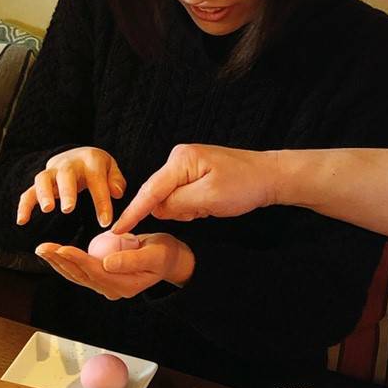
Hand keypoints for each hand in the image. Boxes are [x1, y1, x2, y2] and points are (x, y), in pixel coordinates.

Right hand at [17, 146, 125, 228]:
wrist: (78, 155)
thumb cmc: (97, 167)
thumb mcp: (111, 168)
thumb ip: (116, 180)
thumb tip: (116, 193)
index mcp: (90, 160)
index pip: (97, 180)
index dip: (101, 201)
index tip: (105, 222)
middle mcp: (68, 163)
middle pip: (66, 175)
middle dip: (66, 191)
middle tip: (68, 209)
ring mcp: (52, 171)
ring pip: (43, 179)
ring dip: (44, 194)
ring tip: (48, 210)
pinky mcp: (40, 182)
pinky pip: (29, 192)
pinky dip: (24, 205)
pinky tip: (22, 221)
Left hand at [35, 232, 194, 299]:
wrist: (170, 260)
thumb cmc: (165, 254)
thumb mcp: (155, 254)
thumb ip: (132, 260)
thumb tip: (107, 263)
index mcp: (125, 286)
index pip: (96, 272)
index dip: (78, 260)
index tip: (62, 248)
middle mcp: (113, 289)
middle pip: (81, 276)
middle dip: (60, 261)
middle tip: (43, 248)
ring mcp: (107, 285)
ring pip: (77, 276)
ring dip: (59, 263)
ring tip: (43, 250)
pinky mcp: (103, 277)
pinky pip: (81, 272)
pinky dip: (67, 262)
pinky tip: (56, 254)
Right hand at [112, 143, 277, 233]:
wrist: (269, 175)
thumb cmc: (244, 185)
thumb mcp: (209, 199)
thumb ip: (176, 204)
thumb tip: (156, 209)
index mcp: (180, 160)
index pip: (150, 190)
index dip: (133, 212)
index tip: (117, 228)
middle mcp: (178, 159)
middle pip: (159, 195)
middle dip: (178, 209)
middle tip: (204, 209)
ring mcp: (185, 165)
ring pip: (171, 199)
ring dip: (188, 209)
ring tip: (211, 204)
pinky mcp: (193, 173)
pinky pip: (182, 197)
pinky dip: (193, 205)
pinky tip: (210, 203)